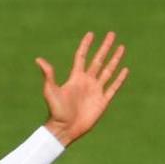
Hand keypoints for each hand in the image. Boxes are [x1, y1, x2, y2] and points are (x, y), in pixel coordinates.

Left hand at [36, 32, 129, 146]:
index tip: (91, 34)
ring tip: (121, 47)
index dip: (86, 45)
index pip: (82, 57)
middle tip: (112, 34)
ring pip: (108, 71)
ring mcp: (96, 90)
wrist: (64, 129)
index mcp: (75, 77)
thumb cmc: (56, 111)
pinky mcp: (103, 101)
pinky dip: (120, 78)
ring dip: (115, 59)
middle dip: (105, 47)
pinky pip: (113, 87)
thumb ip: (49, 75)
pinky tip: (125, 69)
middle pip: (98, 60)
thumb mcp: (51, 91)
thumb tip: (39, 60)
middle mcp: (87, 81)